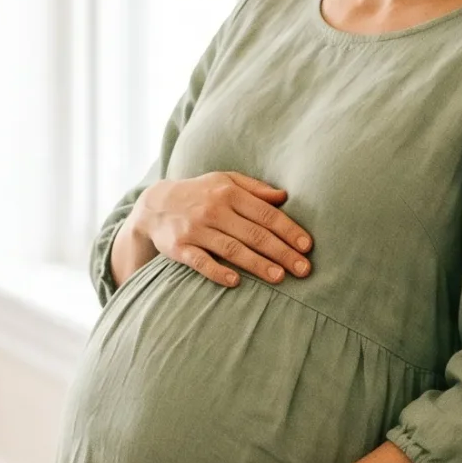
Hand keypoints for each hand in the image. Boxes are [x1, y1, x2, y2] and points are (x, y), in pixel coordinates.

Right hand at [129, 171, 313, 287]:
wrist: (154, 204)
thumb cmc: (200, 193)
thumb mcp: (225, 180)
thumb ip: (255, 188)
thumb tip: (285, 196)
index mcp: (229, 193)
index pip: (266, 213)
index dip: (288, 230)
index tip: (307, 246)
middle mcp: (213, 210)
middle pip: (254, 234)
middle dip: (281, 252)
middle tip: (303, 269)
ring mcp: (195, 230)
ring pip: (231, 249)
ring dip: (257, 264)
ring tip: (279, 278)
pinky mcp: (179, 248)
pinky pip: (201, 262)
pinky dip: (218, 272)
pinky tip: (236, 282)